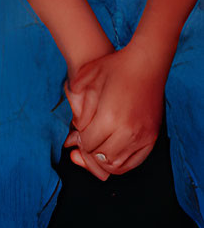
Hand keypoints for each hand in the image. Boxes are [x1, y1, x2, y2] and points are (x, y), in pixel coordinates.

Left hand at [64, 39, 166, 180]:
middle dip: (88, 153)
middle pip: (101, 156)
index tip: (76, 135)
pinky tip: (110, 153)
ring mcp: (143, 136)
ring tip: (95, 148)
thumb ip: (77, 106)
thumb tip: (75, 130)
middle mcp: (128, 131)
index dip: (79, 142)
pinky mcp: (153, 137)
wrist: (146, 64)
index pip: (88, 144)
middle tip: (83, 144)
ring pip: (118, 163)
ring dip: (103, 160)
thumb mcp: (86, 79)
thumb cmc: (114, 68)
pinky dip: (120, 163)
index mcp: (109, 117)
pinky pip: (135, 162)